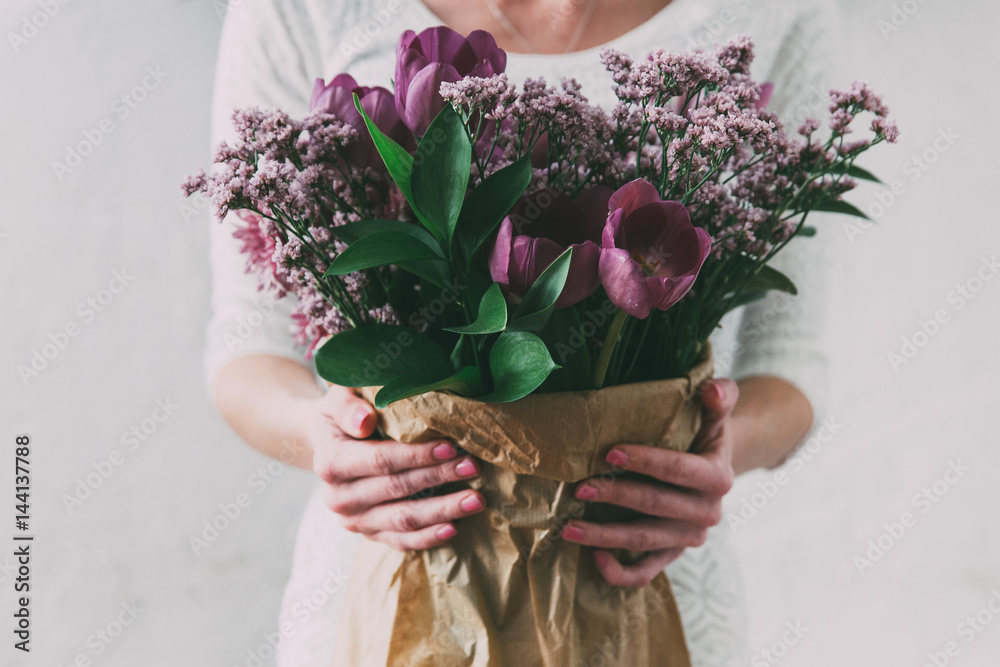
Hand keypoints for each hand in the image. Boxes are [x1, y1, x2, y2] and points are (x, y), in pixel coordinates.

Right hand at [308, 384, 485, 550]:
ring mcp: (354, 520)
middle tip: (473, 467)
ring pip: (403, 519)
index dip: (416, 455)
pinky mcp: (370, 534)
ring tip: (476, 500)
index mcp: (330, 461)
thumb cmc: (344, 414)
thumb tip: (365, 420)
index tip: (449, 446)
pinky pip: (401, 541)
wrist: (330, 442)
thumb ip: (349, 408)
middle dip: (439, 477)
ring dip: (442, 510)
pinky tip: (453, 527)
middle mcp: (339, 497)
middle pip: (397, 489)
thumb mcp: (339, 398)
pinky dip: (428, 537)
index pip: (380, 461)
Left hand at [560, 378, 738, 586]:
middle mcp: (707, 513)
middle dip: (616, 496)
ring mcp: (688, 538)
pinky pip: (646, 571)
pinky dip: (620, 572)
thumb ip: (719, 397)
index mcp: (717, 477)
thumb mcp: (716, 413)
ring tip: (569, 528)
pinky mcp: (672, 554)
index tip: (610, 452)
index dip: (646, 461)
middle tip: (579, 486)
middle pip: (655, 506)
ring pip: (644, 541)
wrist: (712, 469)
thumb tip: (713, 389)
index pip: (679, 470)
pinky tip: (594, 559)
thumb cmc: (704, 434)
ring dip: (605, 536)